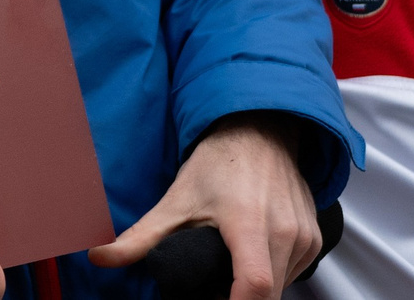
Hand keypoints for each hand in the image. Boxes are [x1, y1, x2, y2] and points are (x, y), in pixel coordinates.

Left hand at [88, 113, 319, 299]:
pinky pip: (293, 273)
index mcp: (249, 223)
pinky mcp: (315, 238)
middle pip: (267, 295)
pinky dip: (272, 277)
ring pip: (282, 287)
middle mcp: (284, 232)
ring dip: (256, 291)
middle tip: (209, 291)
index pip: (254, 286)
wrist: (261, 131)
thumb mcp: (176, 199)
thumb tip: (99, 258)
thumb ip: (141, 236)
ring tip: (226, 273)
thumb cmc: (218, 163)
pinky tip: (249, 262)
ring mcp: (305, 237)